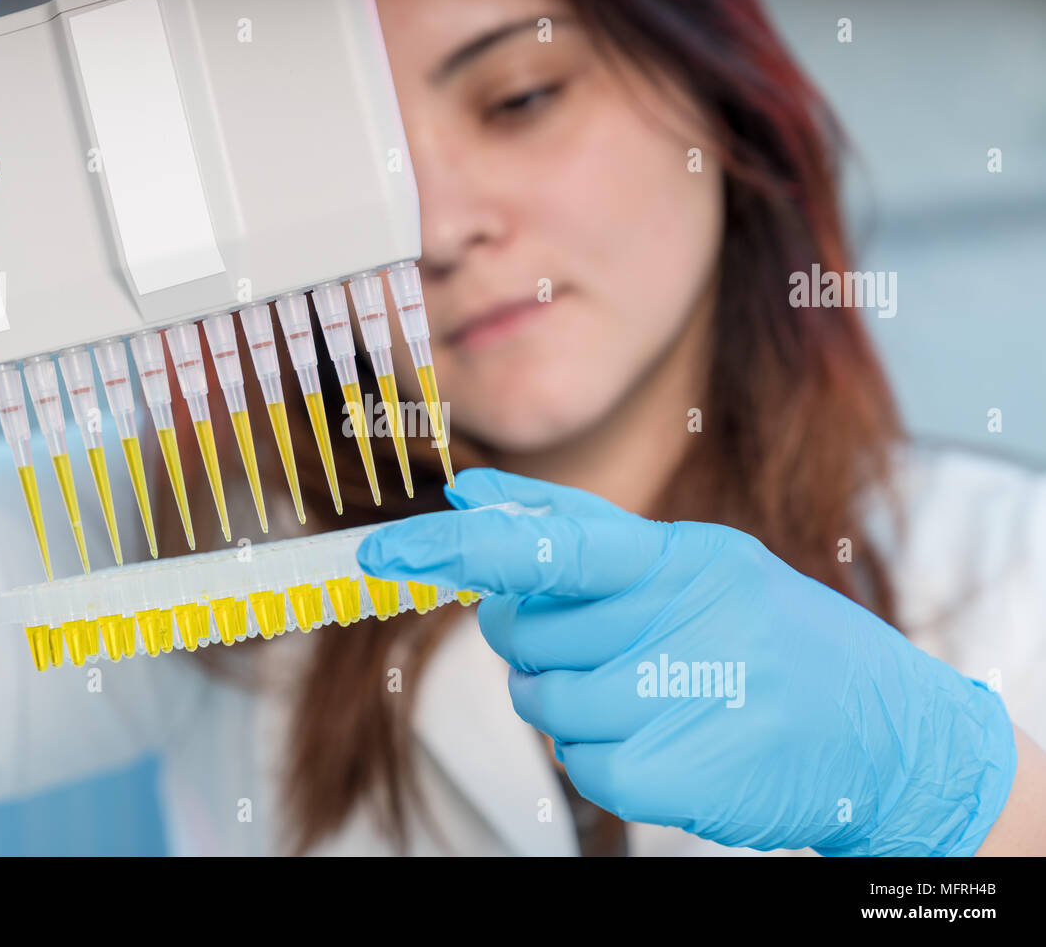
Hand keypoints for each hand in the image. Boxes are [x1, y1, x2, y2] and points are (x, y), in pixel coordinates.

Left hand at [357, 468, 1017, 854]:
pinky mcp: (688, 774)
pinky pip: (584, 766)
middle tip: (601, 644)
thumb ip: (580, 534)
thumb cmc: (766, 637)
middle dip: (538, 642)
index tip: (385, 553)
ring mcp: (693, 699)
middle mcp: (688, 620)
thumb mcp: (691, 564)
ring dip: (572, 704)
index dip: (463, 549)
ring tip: (647, 693)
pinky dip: (604, 758)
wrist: (886, 734)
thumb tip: (473, 497)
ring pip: (548, 704)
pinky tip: (664, 739)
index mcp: (682, 557)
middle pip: (528, 635)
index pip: (554, 546)